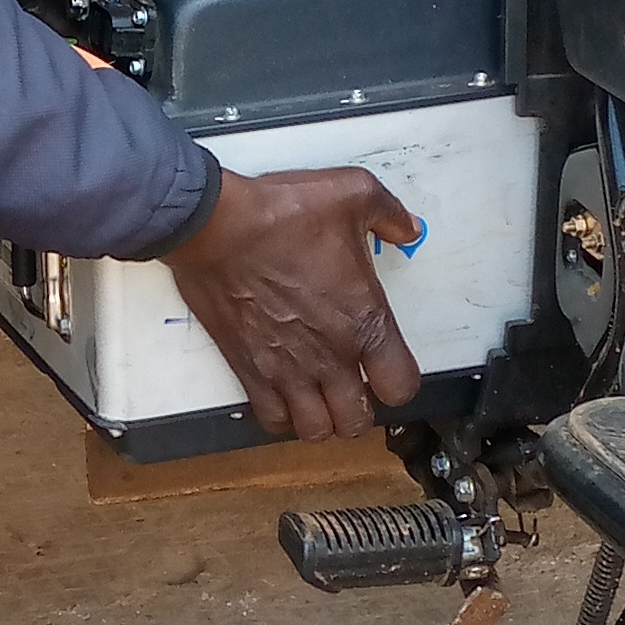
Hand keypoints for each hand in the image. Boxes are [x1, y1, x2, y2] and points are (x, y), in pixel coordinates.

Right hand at [165, 166, 424, 441]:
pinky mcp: (249, 370)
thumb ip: (389, 214)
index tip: (387, 364)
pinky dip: (281, 414)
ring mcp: (287, 371)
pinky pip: (271, 419)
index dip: (398, 380)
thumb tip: (406, 228)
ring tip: (319, 394)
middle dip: (359, 408)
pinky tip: (284, 390)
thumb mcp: (352, 193)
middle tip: (351, 384)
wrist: (217, 226)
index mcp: (364, 322)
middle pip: (358, 422)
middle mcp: (330, 357)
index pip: (401, 386)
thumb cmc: (281, 214)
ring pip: (316, 431)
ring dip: (322, 418)